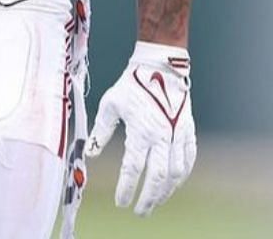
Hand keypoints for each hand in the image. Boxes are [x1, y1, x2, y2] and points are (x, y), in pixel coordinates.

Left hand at [87, 43, 196, 214]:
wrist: (160, 68)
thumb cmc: (131, 85)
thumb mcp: (109, 105)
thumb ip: (101, 132)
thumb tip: (90, 153)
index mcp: (141, 131)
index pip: (133, 169)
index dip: (127, 188)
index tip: (120, 202)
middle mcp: (163, 137)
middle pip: (158, 178)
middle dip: (149, 198)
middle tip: (139, 212)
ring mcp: (179, 135)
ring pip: (176, 174)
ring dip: (166, 192)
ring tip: (154, 202)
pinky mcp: (188, 132)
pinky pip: (188, 161)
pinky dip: (181, 177)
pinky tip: (172, 185)